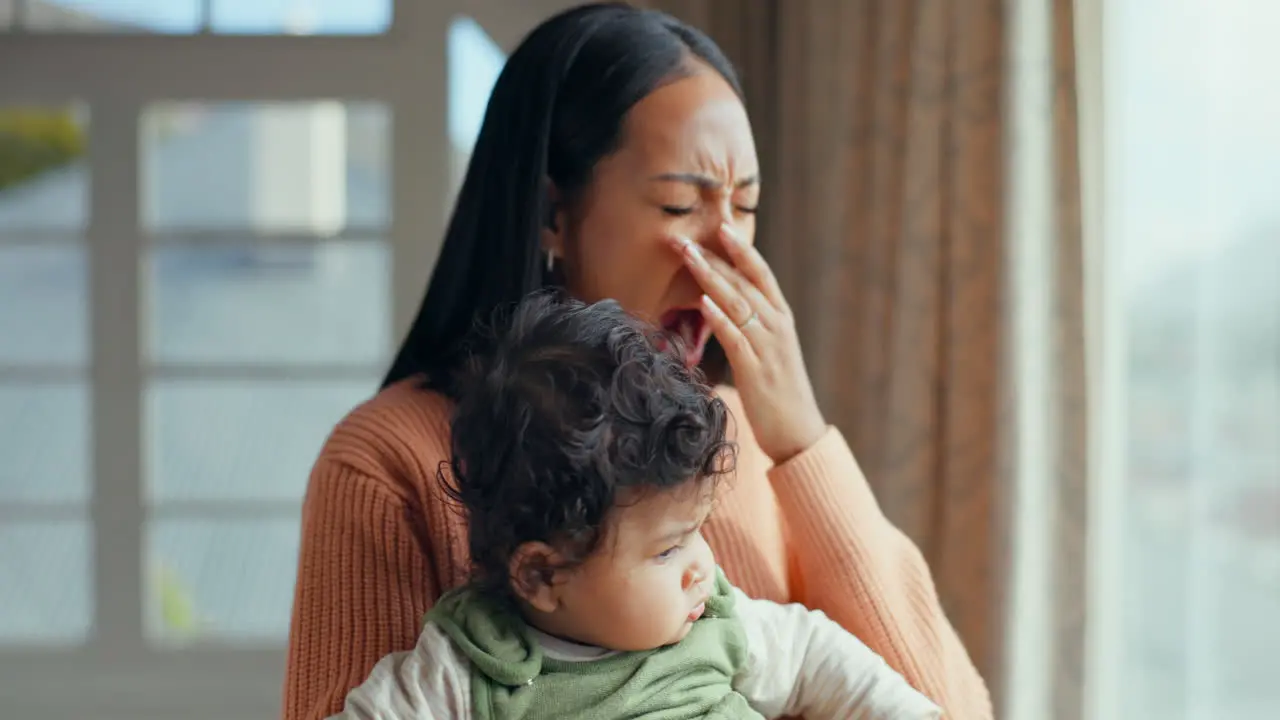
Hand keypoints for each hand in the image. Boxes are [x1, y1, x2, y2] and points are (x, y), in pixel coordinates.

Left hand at [669, 224, 826, 463]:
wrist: (798, 433)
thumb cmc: (779, 393)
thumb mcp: (769, 351)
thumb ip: (752, 326)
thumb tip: (725, 305)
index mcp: (781, 319)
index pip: (761, 274)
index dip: (742, 249)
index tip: (721, 225)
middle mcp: (777, 327)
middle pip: (744, 283)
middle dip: (714, 257)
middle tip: (685, 237)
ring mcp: (768, 347)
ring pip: (738, 303)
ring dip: (711, 277)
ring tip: (688, 256)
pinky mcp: (756, 371)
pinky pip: (736, 338)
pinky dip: (720, 318)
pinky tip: (703, 302)